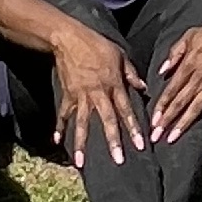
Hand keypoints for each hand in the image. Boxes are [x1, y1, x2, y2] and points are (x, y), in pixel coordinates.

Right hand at [47, 24, 147, 171]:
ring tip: (80, 162)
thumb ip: (132, 74)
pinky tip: (58, 142)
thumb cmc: (96, 45)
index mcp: (113, 84)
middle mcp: (98, 93)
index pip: (126, 109)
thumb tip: (143, 88)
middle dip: (113, 141)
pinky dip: (59, 127)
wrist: (68, 39)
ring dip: (81, 143)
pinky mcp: (67, 95)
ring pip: (83, 123)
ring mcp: (81, 96)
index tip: (141, 145)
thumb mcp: (120, 55)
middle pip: (107, 120)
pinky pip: (63, 114)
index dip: (134, 127)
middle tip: (118, 160)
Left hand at [148, 15, 201, 148]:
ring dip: (183, 125)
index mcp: (188, 66)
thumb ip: (174, 53)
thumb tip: (162, 70)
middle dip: (167, 120)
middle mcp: (198, 80)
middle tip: (156, 135)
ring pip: (195, 109)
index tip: (153, 119)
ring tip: (172, 138)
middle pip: (179, 103)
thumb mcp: (189, 36)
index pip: (171, 90)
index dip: (161, 105)